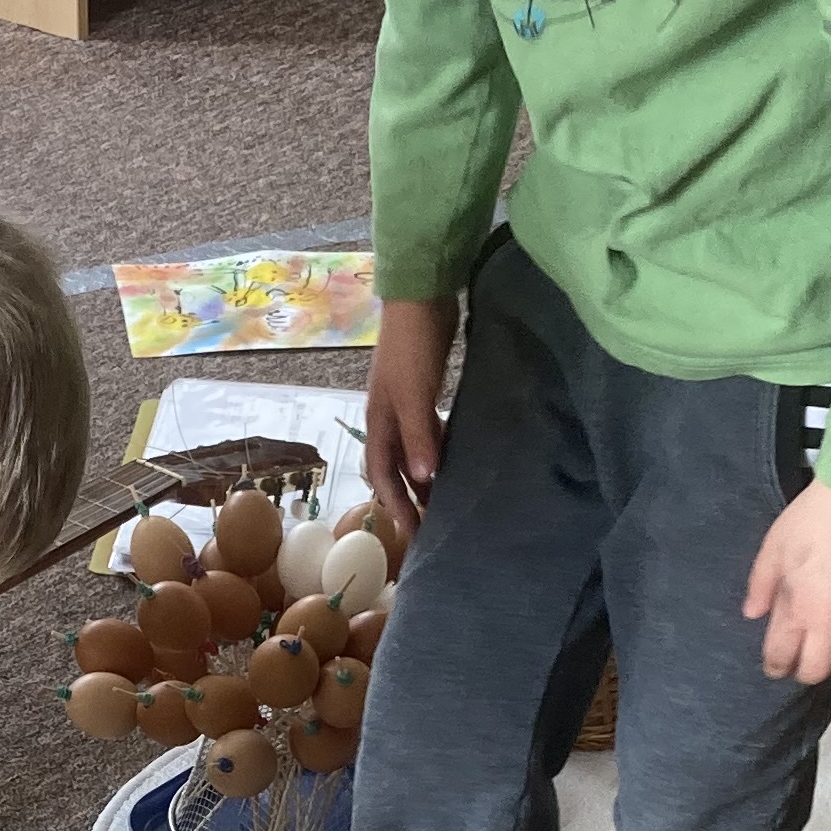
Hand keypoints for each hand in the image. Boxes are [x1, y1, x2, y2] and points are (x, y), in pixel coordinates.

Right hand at [365, 294, 457, 563]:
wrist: (420, 297)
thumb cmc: (412, 347)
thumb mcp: (414, 395)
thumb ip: (419, 437)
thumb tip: (423, 481)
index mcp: (379, 421)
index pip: (382, 474)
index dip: (394, 504)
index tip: (411, 533)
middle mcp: (388, 417)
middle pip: (394, 467)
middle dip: (407, 497)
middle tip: (429, 525)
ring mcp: (405, 403)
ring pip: (411, 450)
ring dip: (423, 475)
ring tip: (443, 500)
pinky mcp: (424, 390)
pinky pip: (427, 431)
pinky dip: (435, 449)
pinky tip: (451, 458)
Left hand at [741, 480, 830, 683]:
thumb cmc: (818, 514)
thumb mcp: (775, 545)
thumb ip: (761, 584)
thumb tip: (752, 615)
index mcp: (798, 608)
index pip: (781, 656)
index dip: (776, 667)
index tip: (777, 667)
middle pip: (818, 669)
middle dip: (809, 672)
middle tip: (809, 665)